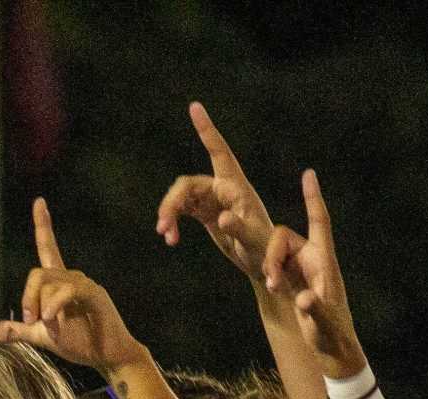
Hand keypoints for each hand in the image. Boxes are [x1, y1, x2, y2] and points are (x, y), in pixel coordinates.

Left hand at [0, 201, 149, 374]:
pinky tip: (51, 320)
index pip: (48, 247)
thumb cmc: (79, 343)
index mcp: (57, 283)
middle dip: (27, 298)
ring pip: (49, 283)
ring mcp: (83, 283)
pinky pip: (67, 290)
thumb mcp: (40, 337)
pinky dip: (55, 305)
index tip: (40, 202)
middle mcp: (70, 277)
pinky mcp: (93, 293)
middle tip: (30, 321)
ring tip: (49, 327)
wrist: (107, 356)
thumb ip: (15, 331)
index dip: (43, 225)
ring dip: (42, 308)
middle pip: (37, 274)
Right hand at [155, 102, 279, 282]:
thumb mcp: (255, 240)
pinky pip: (182, 211)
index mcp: (236, 186)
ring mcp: (211, 199)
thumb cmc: (265, 248)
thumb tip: (223, 218)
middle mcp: (222, 187)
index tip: (194, 107)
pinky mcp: (204, 212)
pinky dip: (173, 223)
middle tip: (163, 225)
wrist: (262, 262)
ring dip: (170, 214)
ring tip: (165, 234)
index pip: (219, 151)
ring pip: (181, 197)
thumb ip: (240, 228)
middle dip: (173, 202)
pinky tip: (171, 239)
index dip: (207, 129)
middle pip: (188, 184)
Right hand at [258, 171, 367, 379]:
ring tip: (273, 287)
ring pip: (272, 251)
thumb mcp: (324, 323)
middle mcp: (309, 257)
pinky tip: (269, 285)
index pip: (319, 222)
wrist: (330, 347)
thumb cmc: (332, 333)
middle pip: (282, 236)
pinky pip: (270, 265)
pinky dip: (267, 271)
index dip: (313, 199)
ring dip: (269, 266)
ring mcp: (296, 268)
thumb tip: (304, 300)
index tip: (308, 174)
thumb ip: (315, 310)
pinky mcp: (286, 280)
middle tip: (255, 256)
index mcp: (323, 260)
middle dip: (268, 247)